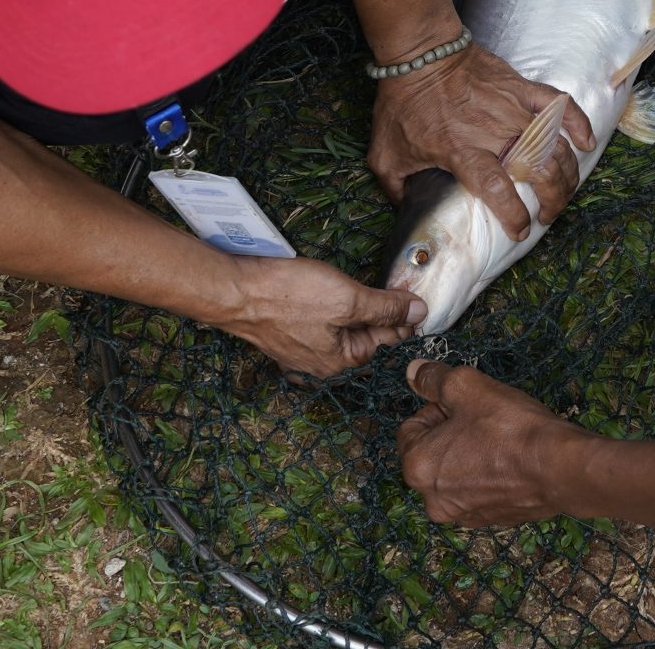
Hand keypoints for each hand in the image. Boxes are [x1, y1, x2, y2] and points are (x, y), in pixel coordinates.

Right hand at [209, 254, 425, 376]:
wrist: (234, 291)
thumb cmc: (288, 296)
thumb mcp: (348, 299)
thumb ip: (385, 307)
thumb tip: (420, 313)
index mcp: (340, 360)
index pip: (385, 338)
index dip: (402, 316)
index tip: (414, 299)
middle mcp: (319, 364)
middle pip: (361, 336)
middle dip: (377, 314)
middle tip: (394, 290)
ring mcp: (297, 351)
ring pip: (337, 330)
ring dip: (351, 310)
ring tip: (360, 289)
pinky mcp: (281, 334)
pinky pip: (315, 326)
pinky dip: (326, 311)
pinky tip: (325, 295)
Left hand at [370, 44, 595, 240]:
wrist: (421, 53)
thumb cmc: (403, 102)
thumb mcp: (385, 154)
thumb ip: (396, 188)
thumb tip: (406, 209)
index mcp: (463, 151)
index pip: (499, 190)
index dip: (514, 216)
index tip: (520, 230)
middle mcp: (494, 132)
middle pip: (539, 170)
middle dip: (552, 199)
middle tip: (547, 214)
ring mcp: (513, 108)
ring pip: (554, 145)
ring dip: (566, 172)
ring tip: (564, 189)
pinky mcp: (522, 89)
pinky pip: (559, 105)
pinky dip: (577, 123)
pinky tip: (586, 142)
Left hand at [397, 358, 594, 525]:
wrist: (560, 468)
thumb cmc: (509, 427)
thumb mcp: (466, 387)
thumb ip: (433, 378)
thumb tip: (413, 371)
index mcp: (417, 467)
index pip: (411, 427)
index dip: (438, 408)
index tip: (466, 405)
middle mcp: (433, 499)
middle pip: (431, 453)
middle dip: (451, 433)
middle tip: (483, 419)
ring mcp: (463, 514)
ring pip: (455, 473)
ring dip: (469, 455)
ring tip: (500, 440)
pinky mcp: (490, 521)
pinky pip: (478, 491)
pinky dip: (488, 476)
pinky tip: (512, 462)